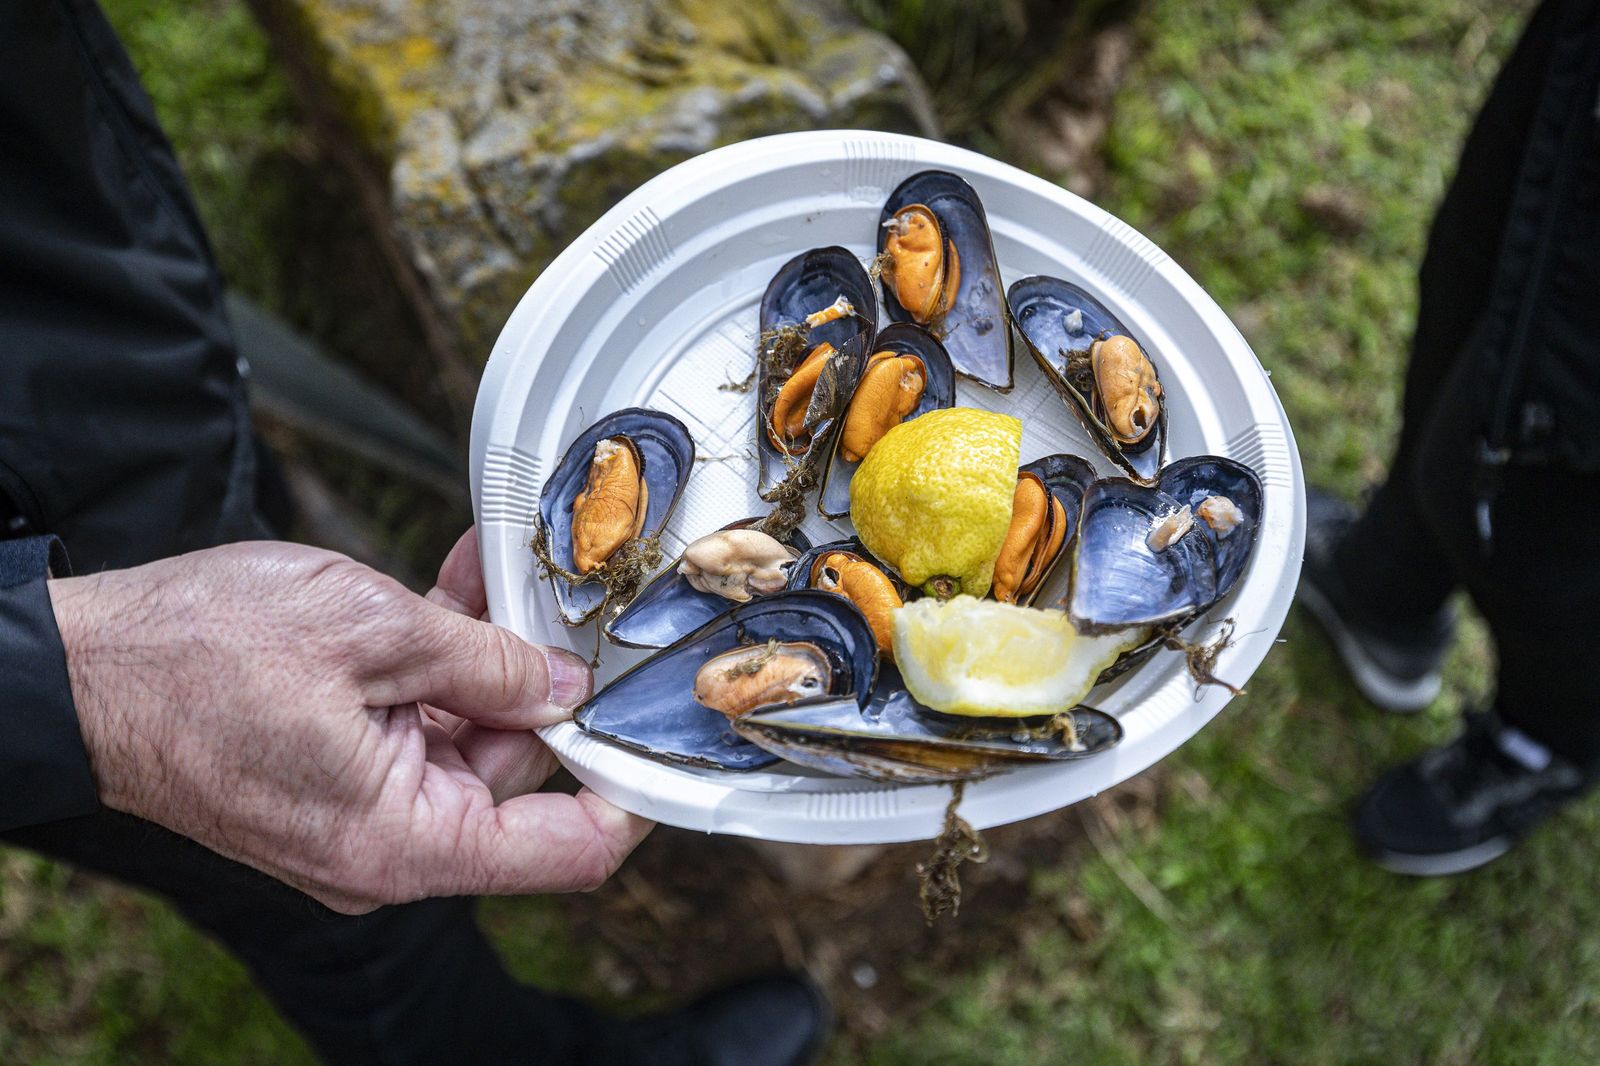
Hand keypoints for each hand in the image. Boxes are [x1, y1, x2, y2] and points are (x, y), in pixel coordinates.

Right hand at [48, 528, 651, 913]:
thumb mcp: (371, 631)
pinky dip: (438, 664)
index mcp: (405, 841)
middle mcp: (388, 846)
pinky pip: (413, 724)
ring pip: (466, 736)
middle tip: (565, 600)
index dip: (626, 792)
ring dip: (486, 656)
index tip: (653, 726)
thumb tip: (564, 685)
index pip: (566, 850)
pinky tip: (458, 589)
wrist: (78, 665)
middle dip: (541, 684)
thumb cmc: (197, 655)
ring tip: (497, 573)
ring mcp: (359, 812)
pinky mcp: (334, 775)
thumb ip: (487, 661)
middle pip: (517, 775)